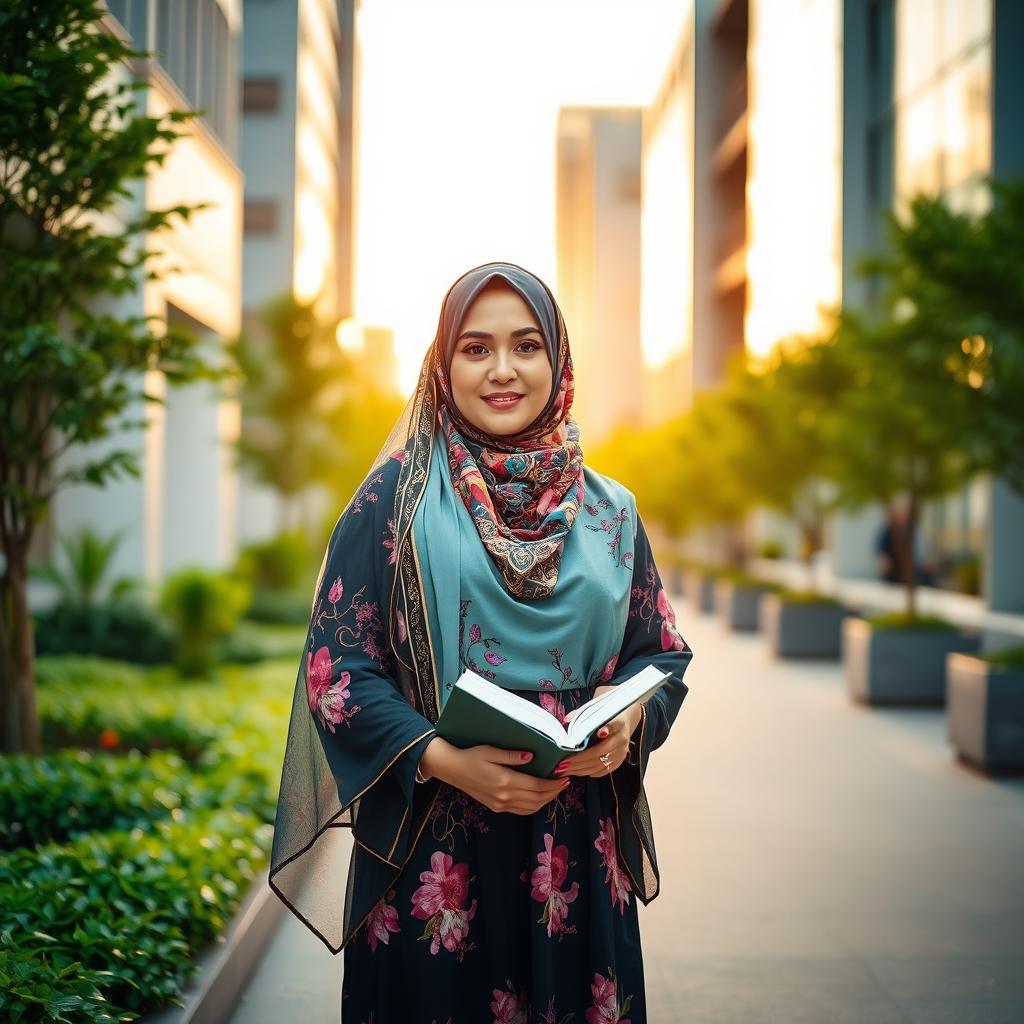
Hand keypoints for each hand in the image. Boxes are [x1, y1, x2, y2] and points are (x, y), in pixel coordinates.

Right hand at [419, 737, 568, 813]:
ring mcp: (500, 804)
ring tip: (556, 789)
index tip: (565, 777)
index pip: (536, 786)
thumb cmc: (471, 755)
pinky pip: (521, 810)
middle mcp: (504, 797)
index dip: (553, 784)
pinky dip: (534, 806)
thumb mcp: (491, 750)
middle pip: (537, 799)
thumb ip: (512, 755)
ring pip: (530, 807)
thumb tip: (532, 756)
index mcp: (505, 781)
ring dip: (546, 800)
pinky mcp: (496, 807)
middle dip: (554, 792)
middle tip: (565, 782)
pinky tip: (539, 797)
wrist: (452, 769)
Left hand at [555, 702, 641, 777]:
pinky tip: (576, 771)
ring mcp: (621, 752)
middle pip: (599, 752)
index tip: (593, 736)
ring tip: (564, 770)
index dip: (603, 731)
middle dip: (578, 760)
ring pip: (600, 764)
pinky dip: (589, 772)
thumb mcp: (597, 707)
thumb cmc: (607, 712)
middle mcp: (621, 739)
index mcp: (618, 723)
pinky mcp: (619, 761)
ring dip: (580, 769)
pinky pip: (603, 770)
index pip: (611, 727)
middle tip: (562, 764)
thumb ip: (582, 714)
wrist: (625, 718)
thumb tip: (566, 720)